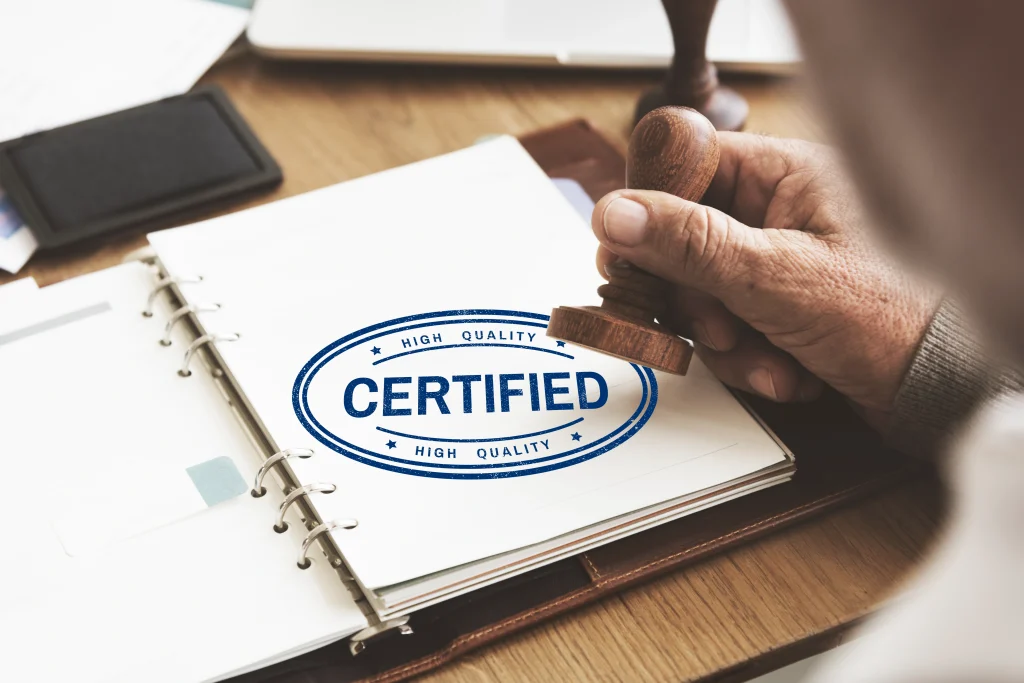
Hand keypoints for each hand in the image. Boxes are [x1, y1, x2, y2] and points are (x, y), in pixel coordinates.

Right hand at [590, 132, 938, 427]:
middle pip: (684, 246)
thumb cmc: (894, 317)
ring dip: (727, 344)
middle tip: (718, 327)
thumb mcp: (776, 276)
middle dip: (697, 303)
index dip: (651, 213)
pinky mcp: (782, 310)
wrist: (945, 391)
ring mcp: (779, 266)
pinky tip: (789, 373)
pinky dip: (751, 361)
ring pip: (703, 299)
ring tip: (771, 359)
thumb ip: (689, 244)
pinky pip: (730, 332)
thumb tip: (614, 212)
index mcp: (785, 176)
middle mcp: (779, 215)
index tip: (630, 255)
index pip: (687, 170)